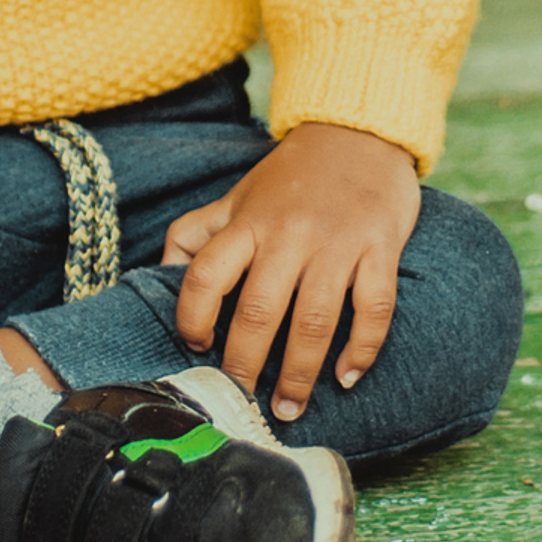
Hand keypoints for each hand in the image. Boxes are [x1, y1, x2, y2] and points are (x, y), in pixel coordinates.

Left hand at [163, 123, 419, 420]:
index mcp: (248, 222)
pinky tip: (347, 376)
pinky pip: (373, 308)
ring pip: (314, 321)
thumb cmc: (292, 177)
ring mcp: (337, 242)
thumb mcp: (237, 196)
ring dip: (299, 375)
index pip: (205, 275)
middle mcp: (289, 233)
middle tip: (241, 400)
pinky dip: (361, 349)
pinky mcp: (380, 246)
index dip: (193, 317)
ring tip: (288, 409)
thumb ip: (197, 233)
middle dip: (246, 366)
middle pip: (259, 311)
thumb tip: (162, 275)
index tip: (197, 345)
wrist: (359, 132)